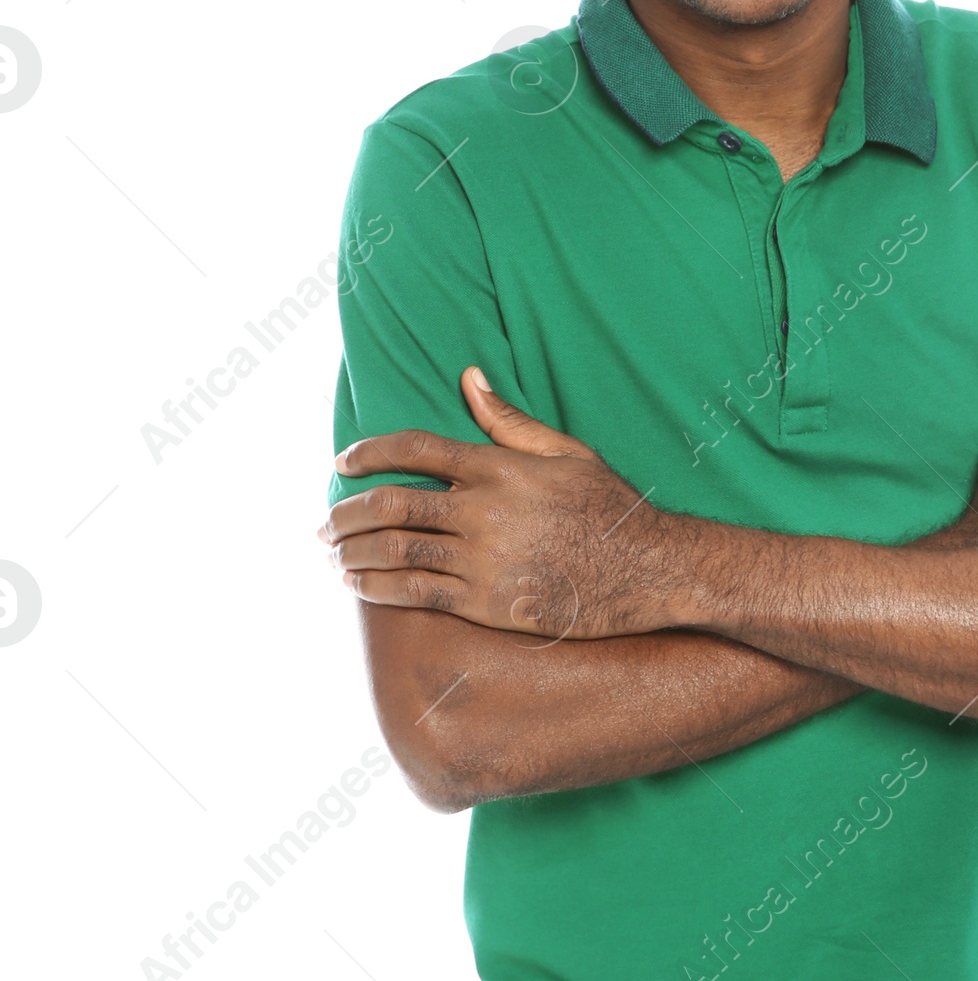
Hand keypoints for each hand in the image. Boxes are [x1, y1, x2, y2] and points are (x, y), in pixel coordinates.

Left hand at [319, 369, 672, 637]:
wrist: (648, 570)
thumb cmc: (609, 507)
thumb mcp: (565, 452)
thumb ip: (508, 419)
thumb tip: (468, 377)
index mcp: (498, 467)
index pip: (414, 449)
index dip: (368, 453)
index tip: (342, 462)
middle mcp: (483, 510)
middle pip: (391, 503)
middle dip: (346, 512)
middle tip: (325, 521)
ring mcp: (482, 559)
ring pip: (395, 549)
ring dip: (352, 550)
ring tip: (333, 553)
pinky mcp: (486, 603)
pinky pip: (415, 592)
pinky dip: (376, 586)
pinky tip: (357, 584)